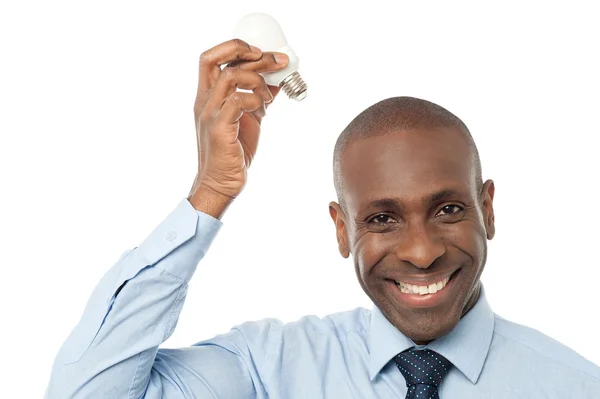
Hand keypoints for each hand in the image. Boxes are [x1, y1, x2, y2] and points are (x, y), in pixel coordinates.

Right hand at [187, 39, 288, 217]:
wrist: (221, 183)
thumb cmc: (233, 152)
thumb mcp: (249, 118)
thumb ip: (258, 98)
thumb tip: (277, 80)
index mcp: (207, 96)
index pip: (211, 58)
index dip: (235, 48)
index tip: (261, 52)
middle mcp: (204, 101)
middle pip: (214, 59)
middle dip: (249, 53)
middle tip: (277, 61)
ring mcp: (210, 114)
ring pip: (231, 76)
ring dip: (257, 80)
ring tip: (270, 97)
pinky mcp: (220, 128)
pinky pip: (238, 101)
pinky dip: (255, 100)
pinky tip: (263, 111)